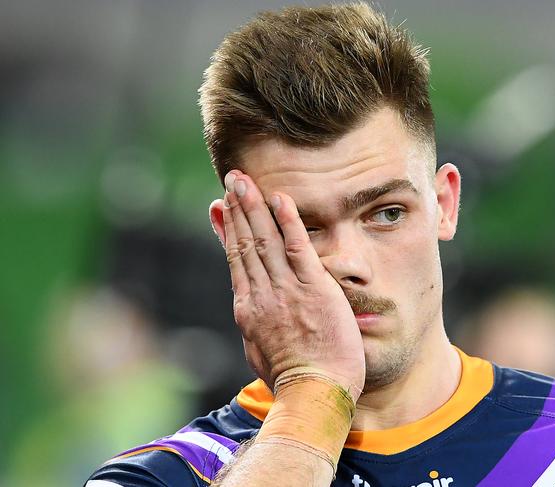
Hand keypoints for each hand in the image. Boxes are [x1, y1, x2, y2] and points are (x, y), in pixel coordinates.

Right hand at [210, 170, 364, 399]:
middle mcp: (261, 294)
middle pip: (245, 242)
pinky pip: (299, 248)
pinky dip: (288, 222)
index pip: (236, 259)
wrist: (313, 394)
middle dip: (238, 207)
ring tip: (244, 179)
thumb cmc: (291, 379)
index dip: (228, 229)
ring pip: (265, 239)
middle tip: (231, 178)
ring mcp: (286, 290)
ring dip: (254, 206)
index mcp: (248, 308)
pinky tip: (280, 199)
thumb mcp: (260, 352)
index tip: (221, 208)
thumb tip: (248, 316)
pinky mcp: (313, 289)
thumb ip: (254, 327)